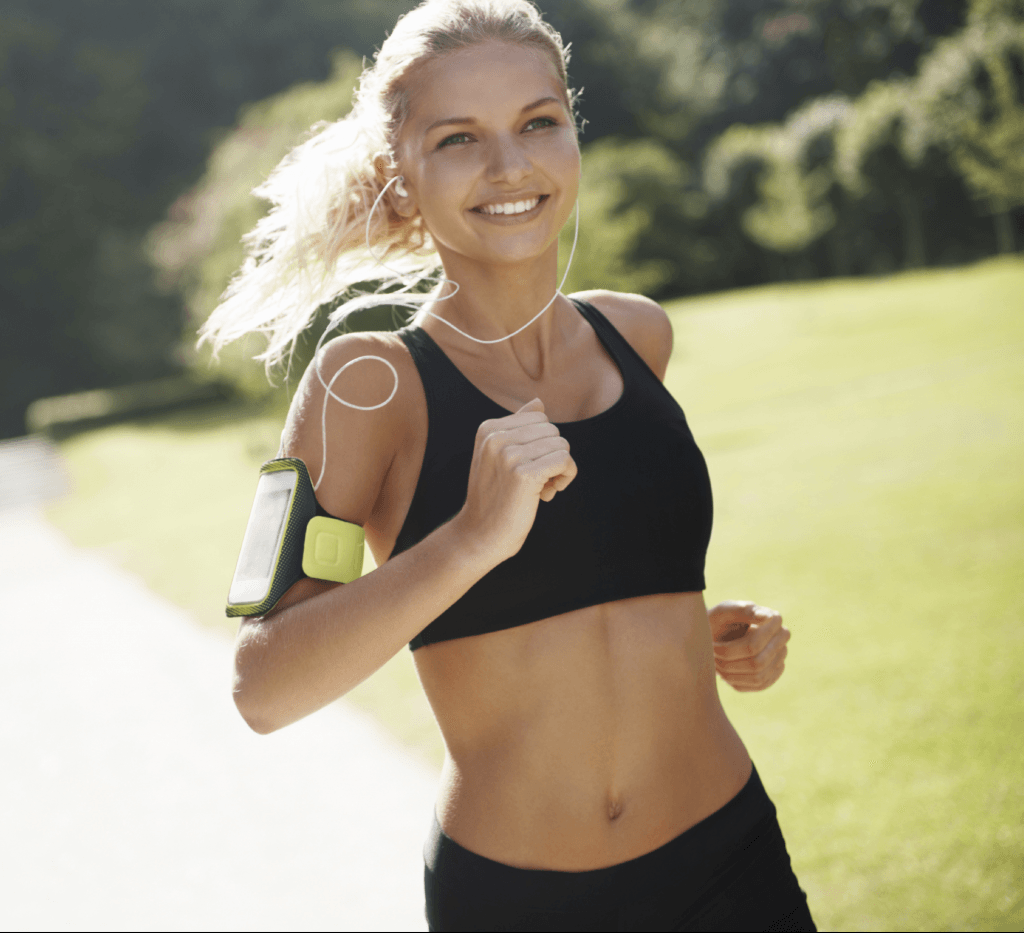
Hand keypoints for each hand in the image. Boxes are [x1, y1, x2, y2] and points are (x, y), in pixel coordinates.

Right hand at [456, 398, 577, 567]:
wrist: (480, 535)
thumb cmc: (495, 497)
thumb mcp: (499, 457)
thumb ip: (518, 428)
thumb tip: (539, 403)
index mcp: (488, 428)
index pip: (539, 418)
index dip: (542, 444)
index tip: (529, 467)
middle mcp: (496, 437)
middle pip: (552, 430)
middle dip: (552, 455)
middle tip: (538, 481)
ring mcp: (509, 454)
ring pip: (561, 445)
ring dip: (560, 469)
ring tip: (541, 489)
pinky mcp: (523, 474)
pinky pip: (565, 461)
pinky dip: (565, 477)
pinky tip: (549, 493)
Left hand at [708, 600, 789, 691]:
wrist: (716, 632)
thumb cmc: (719, 620)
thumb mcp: (724, 611)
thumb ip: (743, 610)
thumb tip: (767, 617)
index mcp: (773, 619)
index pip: (754, 644)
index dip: (729, 649)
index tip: (712, 644)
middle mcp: (781, 639)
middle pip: (757, 662)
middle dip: (729, 663)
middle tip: (712, 657)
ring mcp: (780, 657)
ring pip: (758, 676)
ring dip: (732, 673)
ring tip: (716, 664)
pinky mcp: (773, 673)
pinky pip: (758, 685)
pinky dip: (738, 681)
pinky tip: (725, 672)